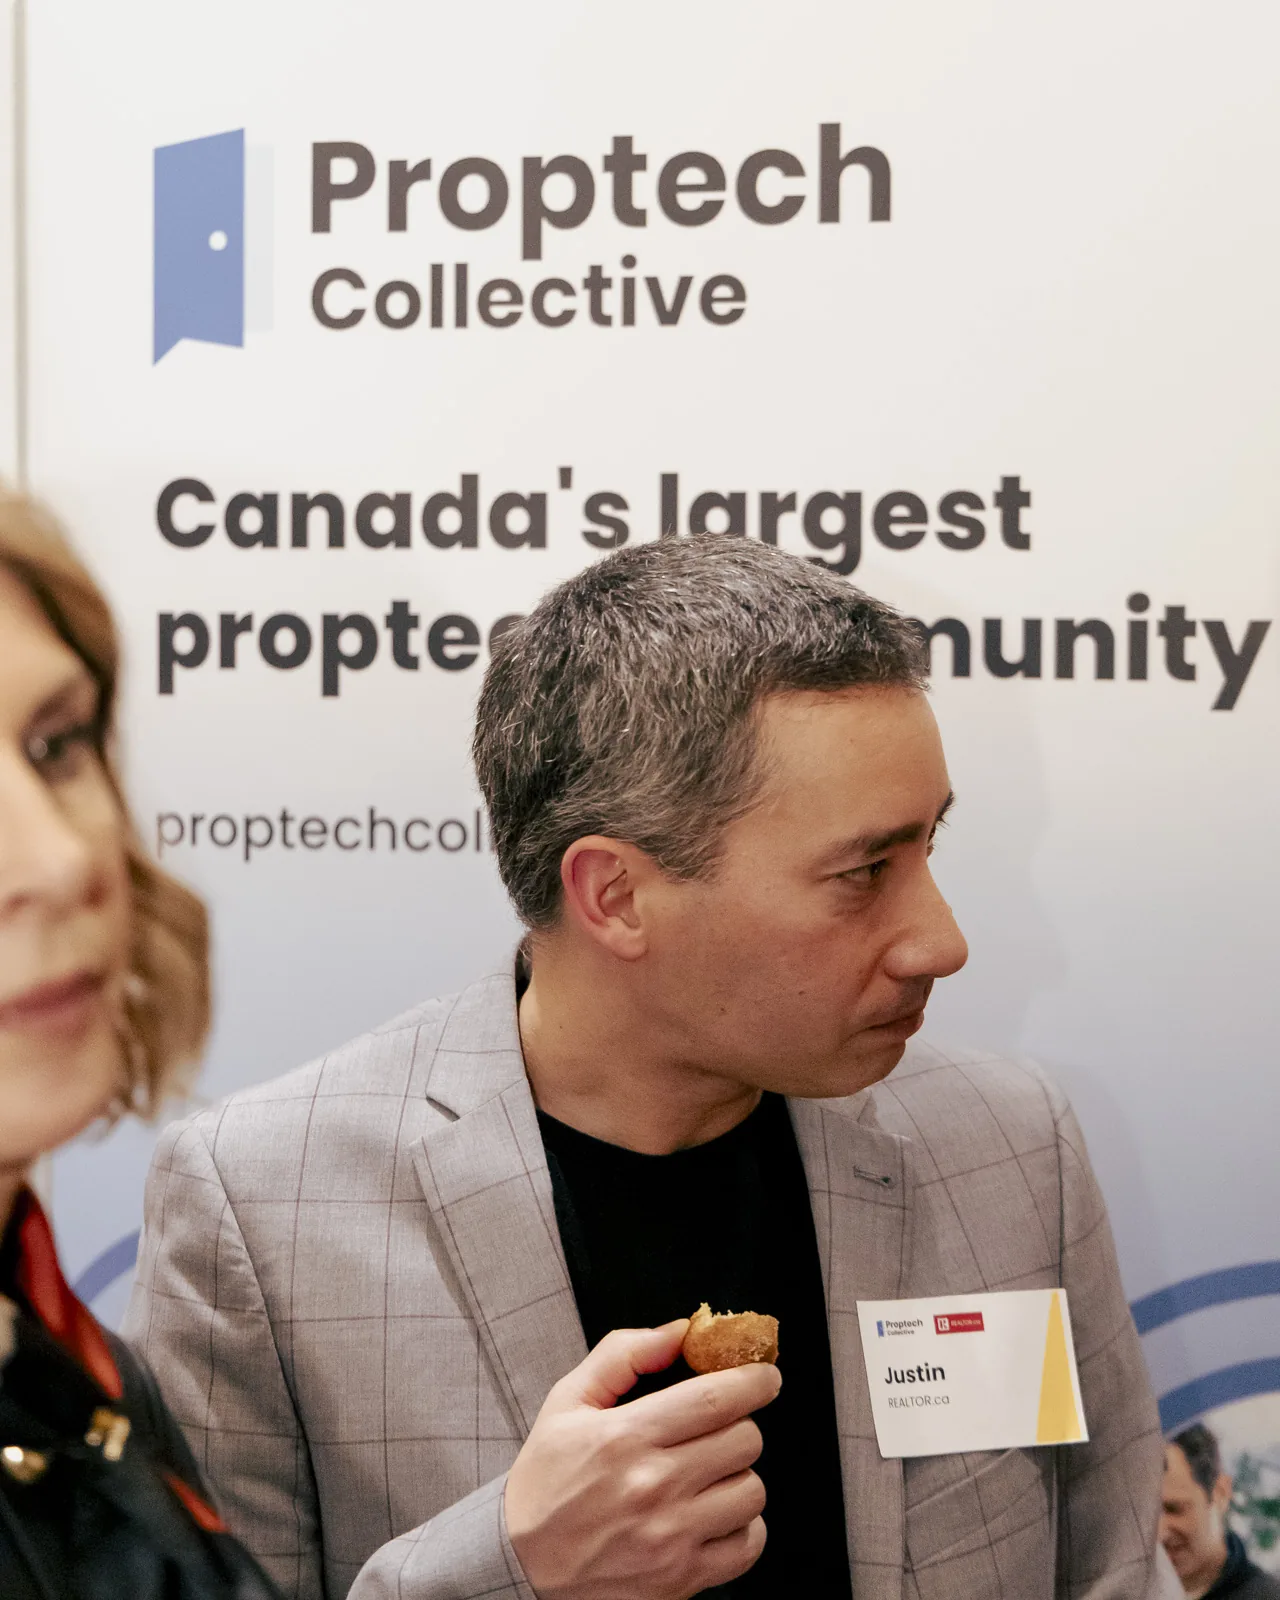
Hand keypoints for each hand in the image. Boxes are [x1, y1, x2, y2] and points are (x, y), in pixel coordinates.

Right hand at [504, 1321, 779, 1599]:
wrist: (522, 1563)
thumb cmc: (547, 1478)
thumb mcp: (568, 1400)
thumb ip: (625, 1354)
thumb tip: (680, 1330)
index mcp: (626, 1437)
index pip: (715, 1399)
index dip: (754, 1381)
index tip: (765, 1375)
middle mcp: (653, 1487)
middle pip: (744, 1440)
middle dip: (742, 1423)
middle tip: (720, 1425)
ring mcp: (670, 1538)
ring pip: (752, 1490)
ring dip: (740, 1474)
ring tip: (710, 1472)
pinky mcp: (681, 1579)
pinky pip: (749, 1545)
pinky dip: (743, 1525)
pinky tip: (714, 1511)